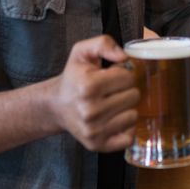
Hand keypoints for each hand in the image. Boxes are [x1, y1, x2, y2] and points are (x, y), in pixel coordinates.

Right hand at [47, 35, 138, 151]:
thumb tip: (125, 57)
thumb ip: (103, 44)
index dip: (123, 74)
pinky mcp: (97, 145)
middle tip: (113, 91)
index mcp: (88, 86)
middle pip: (133, 96)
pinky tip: (115, 120)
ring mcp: (93, 130)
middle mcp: (90, 110)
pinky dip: (126, 128)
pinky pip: (129, 137)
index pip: (128, 77)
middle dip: (126, 90)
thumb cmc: (74, 77)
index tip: (111, 76)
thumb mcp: (82, 52)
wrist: (56, 106)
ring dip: (127, 108)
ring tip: (113, 104)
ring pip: (133, 116)